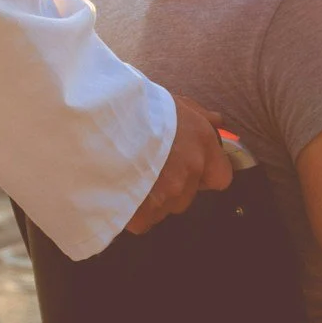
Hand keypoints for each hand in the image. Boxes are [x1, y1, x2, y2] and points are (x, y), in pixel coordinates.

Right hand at [124, 93, 234, 234]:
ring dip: (152, 198)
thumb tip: (218, 123)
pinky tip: (118, 193)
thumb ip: (199, 116)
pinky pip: (143, 220)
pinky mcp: (145, 215)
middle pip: (188, 195)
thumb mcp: (172, 102)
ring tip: (128, 176)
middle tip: (146, 167)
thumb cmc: (135, 106)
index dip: (205, 176)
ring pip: (165, 208)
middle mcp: (191, 173)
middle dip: (172, 186)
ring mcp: (169, 196)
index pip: (221, 177)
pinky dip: (132, 212)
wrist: (99, 126)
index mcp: (202, 145)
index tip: (187, 168)